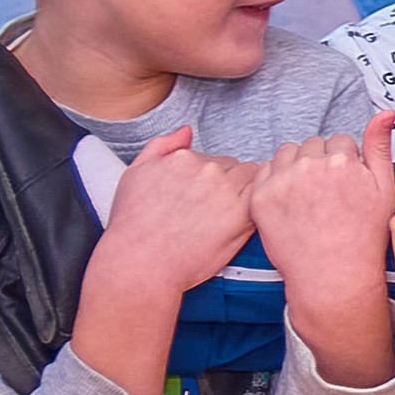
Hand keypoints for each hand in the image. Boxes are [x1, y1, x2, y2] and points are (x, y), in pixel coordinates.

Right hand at [72, 127, 259, 394]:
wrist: (140, 263)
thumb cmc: (133, 225)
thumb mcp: (135, 174)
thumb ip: (161, 146)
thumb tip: (187, 131)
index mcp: (184, 157)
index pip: (214, 159)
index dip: (211, 181)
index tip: (202, 200)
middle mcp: (206, 169)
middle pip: (235, 168)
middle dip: (229, 186)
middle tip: (215, 212)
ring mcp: (225, 191)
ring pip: (251, 181)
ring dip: (245, 196)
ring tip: (226, 220)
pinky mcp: (240, 215)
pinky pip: (260, 199)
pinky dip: (257, 208)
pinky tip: (242, 222)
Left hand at [252, 113, 394, 386]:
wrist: (333, 276)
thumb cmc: (364, 236)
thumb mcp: (385, 189)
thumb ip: (380, 146)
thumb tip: (384, 113)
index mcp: (341, 160)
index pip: (340, 143)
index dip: (345, 164)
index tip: (345, 187)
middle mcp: (309, 166)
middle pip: (313, 145)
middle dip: (320, 162)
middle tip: (327, 194)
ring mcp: (281, 181)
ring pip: (288, 153)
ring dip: (296, 166)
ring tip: (308, 197)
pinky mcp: (260, 197)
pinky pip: (266, 171)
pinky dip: (276, 181)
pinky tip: (291, 202)